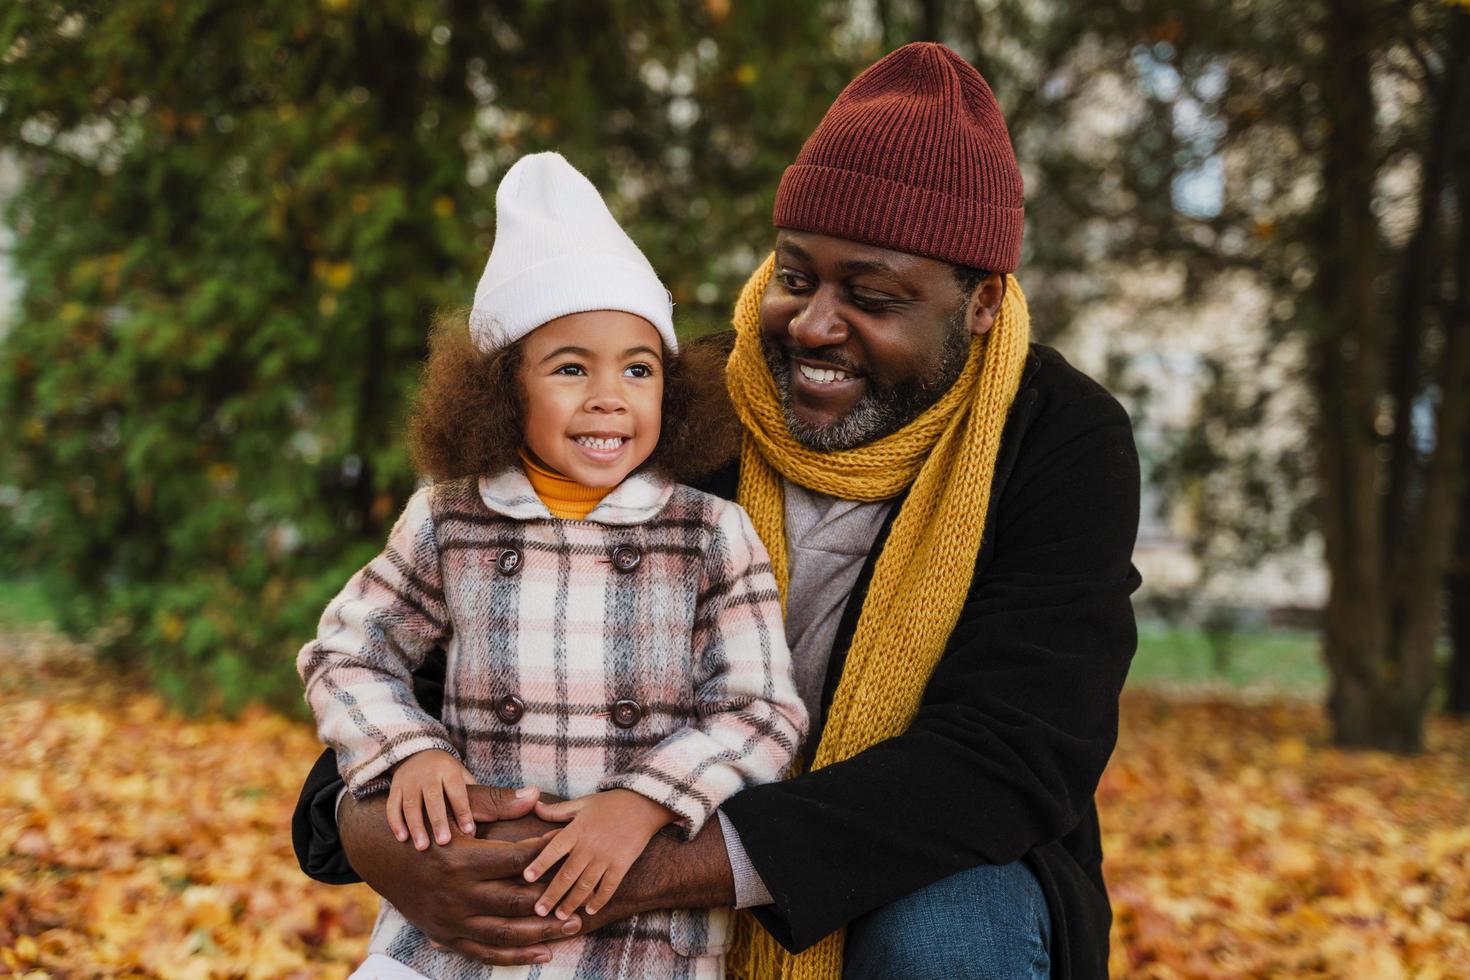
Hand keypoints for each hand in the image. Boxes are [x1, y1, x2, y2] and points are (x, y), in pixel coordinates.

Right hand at [339, 783, 582, 965]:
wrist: (385, 856)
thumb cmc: (431, 826)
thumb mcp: (459, 810)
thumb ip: (497, 804)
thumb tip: (535, 795)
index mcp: (461, 860)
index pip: (516, 861)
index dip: (547, 856)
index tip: (572, 852)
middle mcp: (455, 894)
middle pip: (514, 903)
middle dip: (553, 903)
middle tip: (581, 902)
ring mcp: (451, 919)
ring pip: (504, 933)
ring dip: (541, 933)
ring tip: (572, 927)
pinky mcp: (446, 936)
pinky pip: (484, 953)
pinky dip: (515, 956)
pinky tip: (543, 952)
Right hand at [387, 748, 476, 848]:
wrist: (418, 752)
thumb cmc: (446, 772)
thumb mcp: (461, 775)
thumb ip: (471, 795)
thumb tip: (483, 824)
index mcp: (448, 770)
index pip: (457, 792)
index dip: (463, 811)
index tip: (469, 831)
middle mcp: (428, 774)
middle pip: (433, 798)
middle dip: (438, 821)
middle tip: (444, 842)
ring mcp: (409, 780)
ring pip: (411, 804)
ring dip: (416, 826)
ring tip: (422, 847)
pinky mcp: (395, 787)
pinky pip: (393, 805)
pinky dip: (396, 822)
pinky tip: (403, 838)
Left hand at [523, 790, 674, 919]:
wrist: (645, 803)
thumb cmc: (611, 803)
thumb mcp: (583, 803)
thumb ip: (558, 810)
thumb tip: (534, 808)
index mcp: (577, 829)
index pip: (553, 849)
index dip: (539, 864)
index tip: (526, 878)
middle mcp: (590, 846)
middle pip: (567, 875)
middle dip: (552, 895)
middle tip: (539, 910)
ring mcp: (606, 857)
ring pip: (585, 885)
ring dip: (572, 902)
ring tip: (560, 916)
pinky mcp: (622, 864)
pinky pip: (608, 887)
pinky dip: (598, 900)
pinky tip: (589, 911)